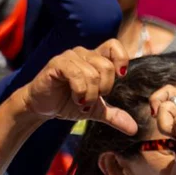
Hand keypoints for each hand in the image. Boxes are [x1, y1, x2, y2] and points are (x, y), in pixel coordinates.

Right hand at [17, 40, 135, 133]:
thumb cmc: (66, 102)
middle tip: (92, 100)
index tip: (119, 79)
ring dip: (90, 95)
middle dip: (104, 89)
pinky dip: (80, 91)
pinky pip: (76, 74)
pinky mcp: (57, 64)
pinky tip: (76, 99)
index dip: (121, 59)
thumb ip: (114, 115)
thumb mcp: (95, 110)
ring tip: (81, 103)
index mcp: (94, 59)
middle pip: (107, 65)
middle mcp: (83, 54)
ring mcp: (69, 58)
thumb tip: (134, 129)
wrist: (41, 107)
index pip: (114, 46)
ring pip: (92, 73)